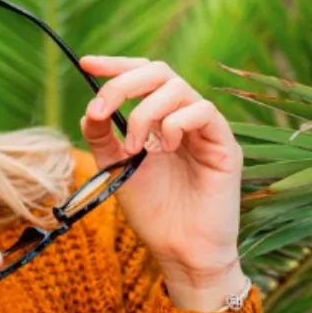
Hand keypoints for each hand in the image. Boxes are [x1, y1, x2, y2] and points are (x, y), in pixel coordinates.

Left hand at [78, 56, 247, 309]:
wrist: (178, 249)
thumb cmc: (152, 210)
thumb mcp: (116, 167)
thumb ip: (102, 137)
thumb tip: (90, 108)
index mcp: (159, 118)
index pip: (141, 76)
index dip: (115, 65)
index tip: (86, 63)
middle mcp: (183, 117)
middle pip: (159, 72)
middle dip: (124, 84)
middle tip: (103, 110)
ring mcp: (206, 129)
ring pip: (178, 88)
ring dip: (146, 112)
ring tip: (137, 147)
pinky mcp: (225, 145)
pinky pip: (203, 111)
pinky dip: (175, 122)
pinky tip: (165, 148)